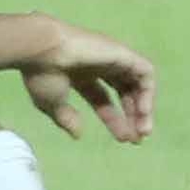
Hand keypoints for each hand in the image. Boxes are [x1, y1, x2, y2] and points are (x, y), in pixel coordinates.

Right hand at [18, 21, 153, 144]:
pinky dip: (147, 91)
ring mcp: (112, 58)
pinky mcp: (122, 53)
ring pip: (137, 83)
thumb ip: (66, 118)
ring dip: (143, 106)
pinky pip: (145, 72)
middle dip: (132, 116)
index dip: (115, 120)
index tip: (125, 140)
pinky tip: (142, 111)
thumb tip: (78, 135)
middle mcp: (98, 66)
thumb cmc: (42, 74)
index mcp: (80, 75)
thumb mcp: (51, 103)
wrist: (42, 49)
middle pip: (123, 92)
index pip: (104, 100)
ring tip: (143, 130)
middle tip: (138, 138)